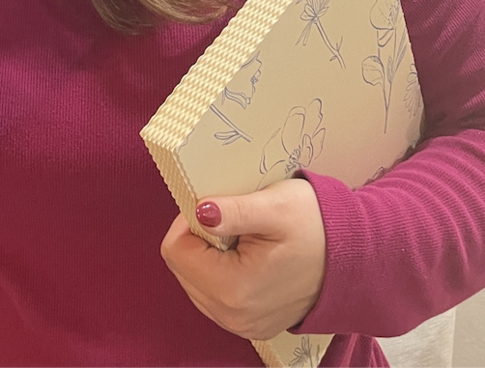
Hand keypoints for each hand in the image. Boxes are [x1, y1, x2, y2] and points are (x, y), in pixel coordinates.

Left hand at [160, 178, 326, 340]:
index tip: (218, 209)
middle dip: (199, 239)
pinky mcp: (249, 324)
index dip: (190, 220)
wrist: (357, 259)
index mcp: (234, 290)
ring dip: (209, 255)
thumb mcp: (275, 206)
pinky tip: (248, 255)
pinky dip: (220, 270)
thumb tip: (200, 210)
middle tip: (233, 223)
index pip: (175, 250)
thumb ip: (234, 210)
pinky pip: (212, 293)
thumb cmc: (319, 228)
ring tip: (244, 239)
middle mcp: (233, 317)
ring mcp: (242, 325)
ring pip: (193, 279)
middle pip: (181, 266)